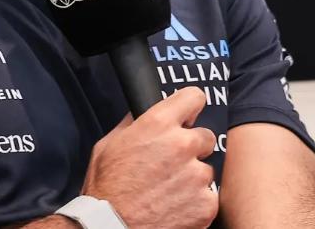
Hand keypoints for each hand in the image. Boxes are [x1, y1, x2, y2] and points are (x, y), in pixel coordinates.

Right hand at [80, 87, 217, 228]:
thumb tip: (142, 111)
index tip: (188, 116)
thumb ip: (132, 124)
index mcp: (158, 124)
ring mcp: (197, 175)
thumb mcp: (108, 145)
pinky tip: (175, 207)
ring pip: (206, 170)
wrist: (110, 228)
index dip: (190, 107)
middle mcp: (182, 145)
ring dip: (193, 178)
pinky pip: (209, 196)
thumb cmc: (105, 189)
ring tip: (168, 191)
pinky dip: (196, 202)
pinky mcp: (206, 204)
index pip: (194, 97)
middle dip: (192, 148)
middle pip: (205, 136)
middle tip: (172, 164)